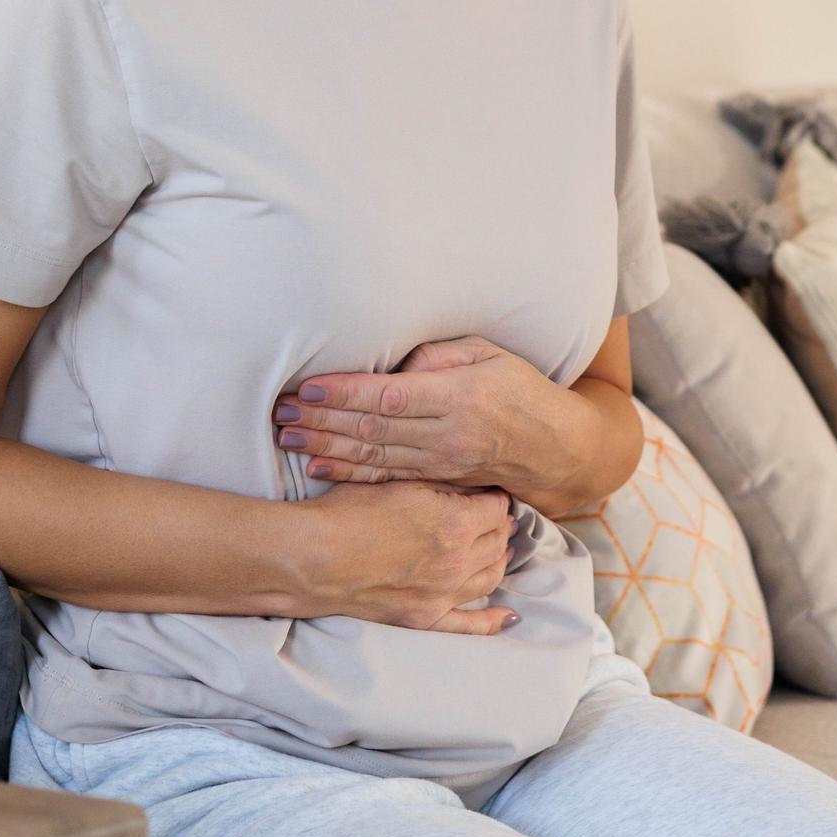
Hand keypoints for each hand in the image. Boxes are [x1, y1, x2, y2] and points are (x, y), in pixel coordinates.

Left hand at [273, 335, 563, 489]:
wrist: (555, 449)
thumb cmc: (521, 390)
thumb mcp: (490, 355)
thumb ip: (440, 356)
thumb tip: (395, 363)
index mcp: (459, 396)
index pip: (390, 396)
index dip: (345, 393)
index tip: (309, 388)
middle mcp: (447, 434)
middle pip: (373, 429)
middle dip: (322, 420)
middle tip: (281, 412)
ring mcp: (441, 463)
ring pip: (373, 456)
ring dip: (326, 446)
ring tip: (287, 437)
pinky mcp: (437, 481)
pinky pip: (386, 477)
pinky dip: (349, 473)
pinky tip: (318, 466)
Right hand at [302, 478, 520, 634]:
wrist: (312, 557)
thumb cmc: (349, 512)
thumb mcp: (400, 482)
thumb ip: (442, 485)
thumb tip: (473, 486)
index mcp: (456, 523)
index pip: (496, 507)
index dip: (494, 495)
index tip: (488, 491)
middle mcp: (458, 562)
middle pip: (497, 540)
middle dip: (499, 524)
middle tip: (492, 515)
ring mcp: (443, 595)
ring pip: (491, 576)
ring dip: (499, 558)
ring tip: (497, 546)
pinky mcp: (424, 618)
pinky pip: (470, 626)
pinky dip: (492, 620)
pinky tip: (507, 616)